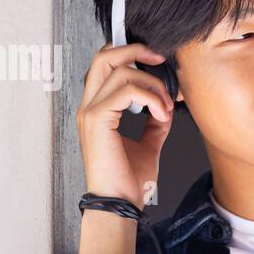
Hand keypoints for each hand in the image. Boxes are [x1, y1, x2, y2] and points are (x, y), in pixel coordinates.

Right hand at [76, 41, 175, 208]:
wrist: (120, 203)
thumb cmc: (128, 181)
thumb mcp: (148, 145)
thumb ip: (154, 123)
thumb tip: (165, 108)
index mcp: (97, 110)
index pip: (105, 65)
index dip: (130, 54)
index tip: (156, 62)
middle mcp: (89, 107)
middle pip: (104, 56)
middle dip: (136, 50)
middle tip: (160, 60)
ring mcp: (90, 111)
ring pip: (120, 70)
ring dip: (152, 85)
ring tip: (164, 108)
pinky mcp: (98, 119)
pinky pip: (127, 90)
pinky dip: (150, 98)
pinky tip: (160, 115)